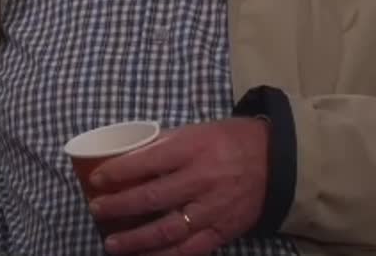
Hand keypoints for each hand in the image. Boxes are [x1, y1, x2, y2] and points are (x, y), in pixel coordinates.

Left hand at [89, 118, 268, 254]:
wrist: (279, 161)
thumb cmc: (232, 140)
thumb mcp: (198, 130)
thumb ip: (166, 143)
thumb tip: (127, 154)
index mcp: (194, 148)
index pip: (147, 161)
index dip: (118, 172)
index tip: (96, 179)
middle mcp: (202, 179)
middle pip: (152, 196)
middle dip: (119, 205)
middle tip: (96, 209)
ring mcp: (213, 208)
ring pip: (168, 230)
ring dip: (135, 239)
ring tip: (111, 244)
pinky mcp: (223, 230)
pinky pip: (190, 250)